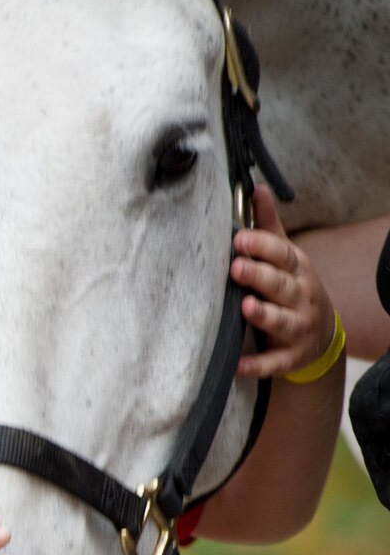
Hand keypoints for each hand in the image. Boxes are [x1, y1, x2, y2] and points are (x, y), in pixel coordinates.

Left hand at [231, 187, 336, 377]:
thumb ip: (268, 227)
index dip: (261, 246)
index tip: (238, 238)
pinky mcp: (291, 356)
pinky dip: (258, 364)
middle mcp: (301, 297)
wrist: (318, 334)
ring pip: (282, 321)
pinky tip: (238, 365)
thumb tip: (255, 188)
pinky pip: (274, 361)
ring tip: (246, 307)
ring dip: (264, 315)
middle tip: (236, 267)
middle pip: (280, 285)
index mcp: (297, 270)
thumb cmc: (292, 287)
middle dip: (260, 276)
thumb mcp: (285, 257)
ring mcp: (298, 328)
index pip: (282, 255)